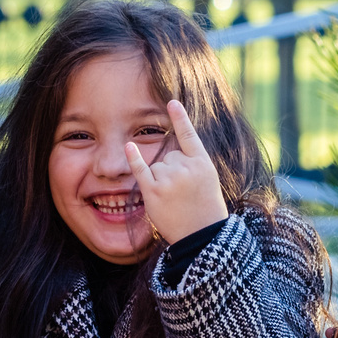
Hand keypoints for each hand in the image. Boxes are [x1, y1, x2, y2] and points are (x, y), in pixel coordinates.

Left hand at [126, 98, 228, 245]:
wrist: (202, 236)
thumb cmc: (205, 208)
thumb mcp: (208, 179)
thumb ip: (191, 162)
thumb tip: (168, 150)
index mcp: (202, 163)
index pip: (188, 135)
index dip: (180, 118)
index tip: (171, 101)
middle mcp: (184, 167)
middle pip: (168, 155)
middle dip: (172, 171)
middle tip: (184, 193)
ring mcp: (168, 179)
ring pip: (156, 166)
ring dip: (161, 180)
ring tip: (174, 199)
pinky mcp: (153, 191)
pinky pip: (140, 170)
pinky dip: (133, 159)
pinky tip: (128, 147)